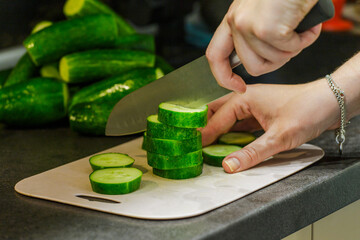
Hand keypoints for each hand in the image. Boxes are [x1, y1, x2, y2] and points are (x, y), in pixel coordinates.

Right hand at [201, 80, 339, 172]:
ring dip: (218, 132)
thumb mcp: (279, 137)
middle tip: (195, 144)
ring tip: (208, 146)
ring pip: (228, 119)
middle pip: (216, 113)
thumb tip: (228, 165)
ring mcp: (254, 107)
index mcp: (245, 98)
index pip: (216, 118)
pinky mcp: (262, 115)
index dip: (203, 134)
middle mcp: (246, 100)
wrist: (332, 102)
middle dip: (206, 128)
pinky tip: (230, 144)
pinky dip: (233, 134)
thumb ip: (252, 153)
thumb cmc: (308, 110)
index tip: (192, 147)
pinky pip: (241, 124)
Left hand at [206, 0, 321, 91]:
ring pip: (272, 61)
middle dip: (275, 62)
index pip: (215, 56)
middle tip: (290, 45)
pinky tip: (307, 25)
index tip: (239, 87)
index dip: (224, 77)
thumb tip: (254, 61)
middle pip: (252, 66)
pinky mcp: (267, 29)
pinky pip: (288, 50)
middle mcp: (236, 23)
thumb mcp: (260, 12)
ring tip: (299, 29)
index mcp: (232, 20)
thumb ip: (251, 36)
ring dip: (292, 49)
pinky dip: (304, 40)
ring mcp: (249, 26)